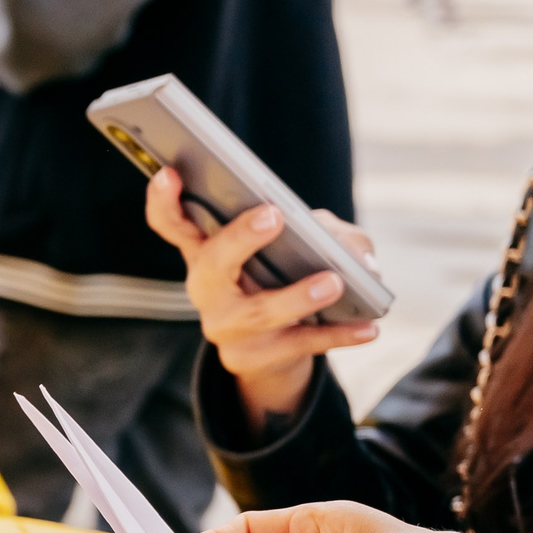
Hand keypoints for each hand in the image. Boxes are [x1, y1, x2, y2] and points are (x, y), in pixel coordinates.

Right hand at [144, 169, 377, 434]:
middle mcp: (206, 289)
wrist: (270, 349)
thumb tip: (354, 253)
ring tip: (333, 281)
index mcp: (204, 251)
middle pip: (213, 265)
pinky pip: (299, 344)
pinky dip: (338, 335)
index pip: (171, 224)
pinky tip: (369, 327)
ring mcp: (225, 328)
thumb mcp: (295, 246)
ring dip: (297, 296)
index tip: (170, 174)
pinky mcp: (251, 359)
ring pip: (259, 312)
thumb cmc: (281, 278)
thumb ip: (323, 232)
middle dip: (239, 239)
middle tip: (273, 215)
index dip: (164, 200)